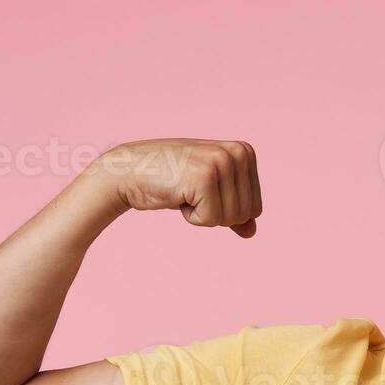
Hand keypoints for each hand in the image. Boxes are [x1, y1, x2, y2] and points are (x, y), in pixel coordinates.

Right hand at [91, 138, 262, 236]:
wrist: (130, 171)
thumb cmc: (170, 180)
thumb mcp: (209, 191)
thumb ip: (233, 208)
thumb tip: (252, 232)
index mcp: (245, 152)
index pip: (255, 208)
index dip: (226, 209)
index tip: (203, 189)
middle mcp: (238, 153)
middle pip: (246, 214)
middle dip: (217, 213)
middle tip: (191, 191)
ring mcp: (222, 163)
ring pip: (231, 219)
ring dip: (203, 214)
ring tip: (184, 191)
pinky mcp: (205, 178)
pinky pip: (211, 220)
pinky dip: (192, 217)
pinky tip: (178, 194)